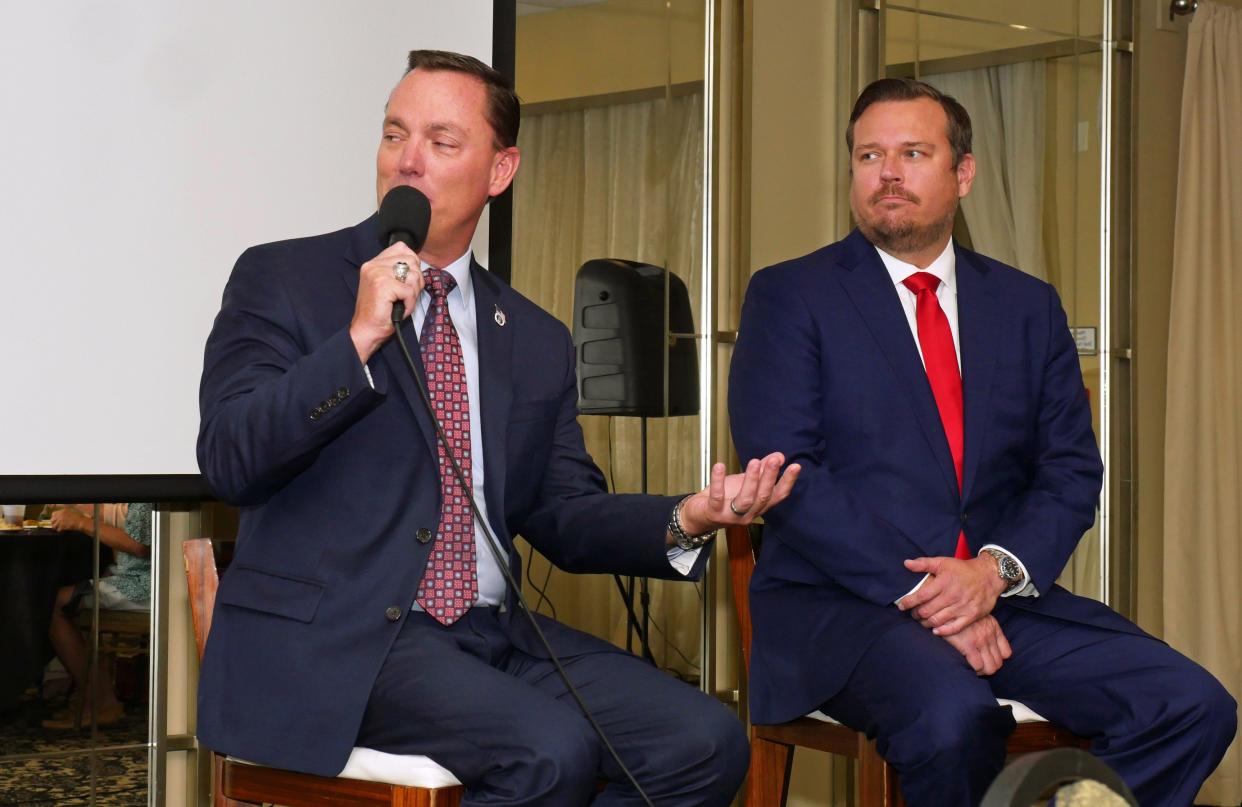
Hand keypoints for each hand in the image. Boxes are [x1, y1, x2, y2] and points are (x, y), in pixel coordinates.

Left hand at [50, 508, 88, 532]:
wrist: (81, 522)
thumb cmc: (79, 517)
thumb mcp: (71, 510)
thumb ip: (64, 512)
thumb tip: (60, 515)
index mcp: (62, 511)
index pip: (53, 514)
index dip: (54, 517)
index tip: (55, 519)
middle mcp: (60, 516)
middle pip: (52, 520)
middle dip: (54, 523)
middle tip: (56, 525)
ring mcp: (60, 521)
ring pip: (54, 526)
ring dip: (56, 527)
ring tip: (60, 528)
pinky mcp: (62, 526)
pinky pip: (58, 530)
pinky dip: (60, 531)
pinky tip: (63, 530)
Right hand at [350, 243, 424, 362]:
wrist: (366, 330)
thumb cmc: (380, 311)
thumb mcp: (389, 285)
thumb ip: (399, 271)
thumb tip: (417, 266)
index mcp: (374, 262)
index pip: (402, 248)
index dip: (412, 263)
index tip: (407, 280)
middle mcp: (373, 265)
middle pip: (411, 260)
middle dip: (416, 280)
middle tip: (407, 295)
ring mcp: (377, 274)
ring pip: (413, 276)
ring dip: (413, 293)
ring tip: (402, 302)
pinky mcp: (383, 286)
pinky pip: (409, 291)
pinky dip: (409, 303)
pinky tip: (400, 308)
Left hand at [677, 453, 800, 535]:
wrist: (699, 514)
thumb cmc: (726, 497)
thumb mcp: (745, 482)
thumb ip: (763, 470)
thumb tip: (779, 456)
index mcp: (758, 506)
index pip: (777, 496)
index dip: (787, 482)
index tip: (796, 466)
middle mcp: (749, 514)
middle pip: (762, 497)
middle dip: (769, 478)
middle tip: (775, 460)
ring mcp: (731, 516)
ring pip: (746, 500)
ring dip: (751, 480)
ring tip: (754, 462)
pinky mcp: (714, 513)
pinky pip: (718, 497)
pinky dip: (718, 481)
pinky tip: (719, 466)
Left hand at [896, 555, 1005, 635]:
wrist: (989, 576)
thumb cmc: (963, 570)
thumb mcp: (943, 562)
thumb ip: (923, 563)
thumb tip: (906, 563)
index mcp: (944, 582)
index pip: (921, 596)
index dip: (909, 602)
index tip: (901, 606)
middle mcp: (952, 595)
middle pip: (927, 610)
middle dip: (916, 614)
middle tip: (913, 614)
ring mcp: (962, 607)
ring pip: (938, 620)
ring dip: (926, 623)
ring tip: (922, 621)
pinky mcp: (971, 615)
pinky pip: (954, 627)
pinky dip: (943, 631)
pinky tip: (935, 630)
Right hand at [941, 614, 1011, 675]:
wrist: (943, 607)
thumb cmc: (956, 613)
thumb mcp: (975, 615)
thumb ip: (983, 627)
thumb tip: (983, 641)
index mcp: (993, 627)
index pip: (1006, 653)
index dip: (997, 660)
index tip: (987, 660)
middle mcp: (989, 635)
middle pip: (998, 663)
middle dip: (988, 668)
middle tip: (978, 667)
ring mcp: (980, 640)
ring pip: (990, 667)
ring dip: (981, 671)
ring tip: (971, 668)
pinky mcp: (968, 645)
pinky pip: (977, 666)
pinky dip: (973, 669)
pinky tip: (965, 665)